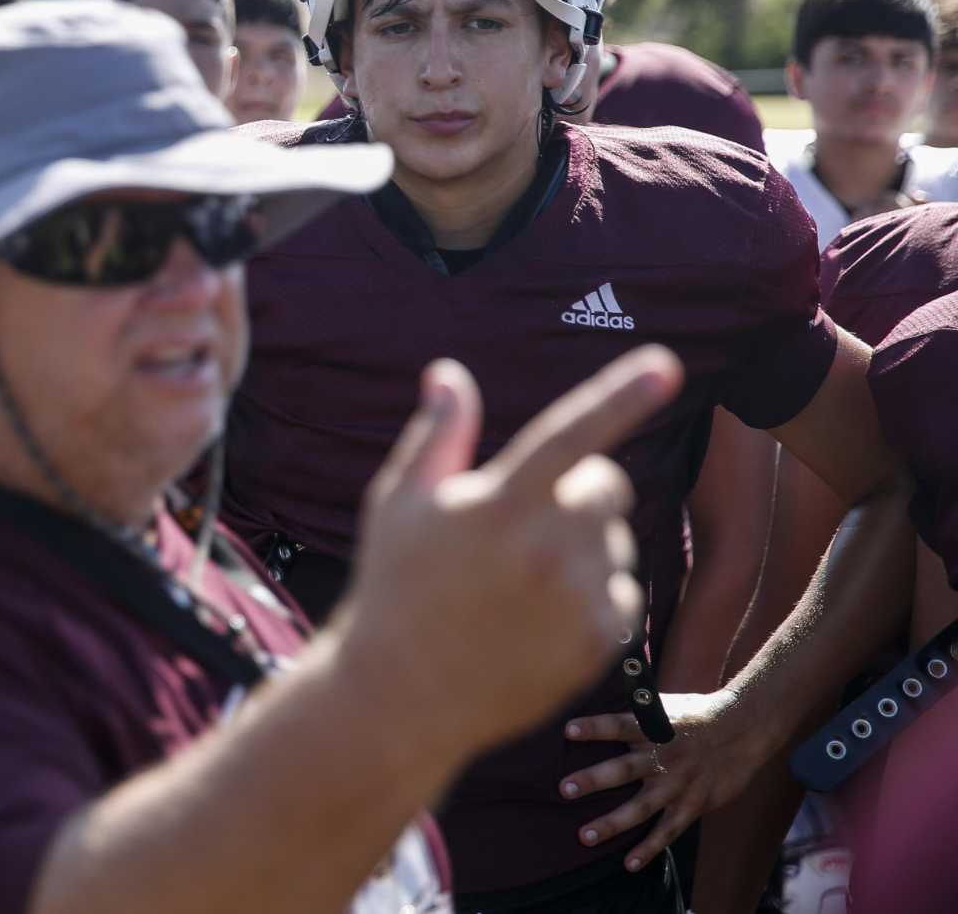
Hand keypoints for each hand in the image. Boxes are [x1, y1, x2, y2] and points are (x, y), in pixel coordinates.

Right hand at [341, 347, 683, 758]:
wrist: (402, 696)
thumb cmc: (395, 586)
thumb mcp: (398, 503)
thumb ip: (437, 434)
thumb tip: (449, 373)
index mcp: (499, 505)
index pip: (568, 434)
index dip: (619, 395)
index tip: (666, 365)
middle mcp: (548, 549)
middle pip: (606, 484)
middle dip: (578, 488)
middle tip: (521, 519)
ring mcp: (579, 599)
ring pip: (614, 538)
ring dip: (582, 544)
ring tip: (519, 581)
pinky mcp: (600, 641)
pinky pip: (621, 589)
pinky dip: (591, 592)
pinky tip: (539, 615)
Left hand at [557, 689, 773, 871]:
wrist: (744, 730)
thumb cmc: (694, 715)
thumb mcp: (664, 703)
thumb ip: (633, 707)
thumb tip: (602, 682)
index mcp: (653, 727)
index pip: (619, 725)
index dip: (595, 727)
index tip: (568, 730)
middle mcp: (664, 756)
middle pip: (624, 769)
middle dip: (594, 780)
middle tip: (564, 789)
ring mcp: (678, 784)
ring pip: (641, 807)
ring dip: (612, 823)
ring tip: (584, 836)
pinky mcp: (693, 804)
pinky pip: (668, 830)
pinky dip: (649, 847)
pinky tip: (629, 863)